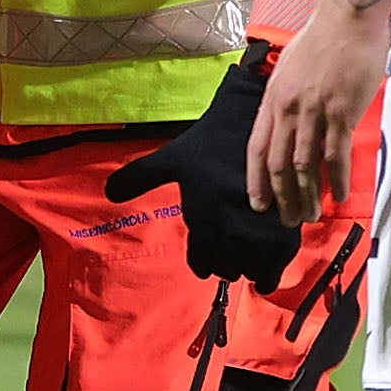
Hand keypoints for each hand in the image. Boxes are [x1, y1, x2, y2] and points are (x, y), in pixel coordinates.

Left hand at [105, 60, 302, 288]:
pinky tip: (272, 258)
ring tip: (254, 256)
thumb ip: (139, 177)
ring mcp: (253, 232)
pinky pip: (277, 263)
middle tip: (235, 252)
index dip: (206, 261)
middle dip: (229, 263)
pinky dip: (274, 264)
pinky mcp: (281, 229)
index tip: (212, 254)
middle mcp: (224, 230)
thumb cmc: (210, 139)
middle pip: (227, 269)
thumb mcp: (170, 158)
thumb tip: (109, 191)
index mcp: (198, 217)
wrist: (251, 120)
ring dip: (252, 266)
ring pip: (252, 270)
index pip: (200, 261)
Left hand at [248, 0, 390, 226]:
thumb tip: (287, 124)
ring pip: (306, 165)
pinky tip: (339, 196)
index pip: (256, 148)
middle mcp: (289, 109)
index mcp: (272, 99)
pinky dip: (336, 179)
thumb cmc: (321, 40)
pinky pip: (336, 154)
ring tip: (311, 216)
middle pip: (279, 164)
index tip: (258, 204)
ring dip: (308, 195)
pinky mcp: (341, 112)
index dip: (255, 180)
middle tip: (289, 220)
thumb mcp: (288, 69)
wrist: (347, 19)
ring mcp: (314, 112)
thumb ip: (286, 99)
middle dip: (282, 197)